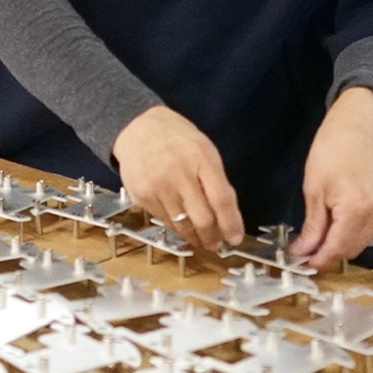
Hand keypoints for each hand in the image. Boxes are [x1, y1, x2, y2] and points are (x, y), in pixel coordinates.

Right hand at [111, 106, 244, 251]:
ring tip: (200, 238)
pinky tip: (180, 223)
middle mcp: (178, 173)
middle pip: (202, 218)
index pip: (220, 199)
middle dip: (212, 237)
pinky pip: (164, 221)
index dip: (231, 223)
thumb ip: (216, 180)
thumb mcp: (204, 150)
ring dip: (194, 237)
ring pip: (182, 225)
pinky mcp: (141, 196)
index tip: (235, 238)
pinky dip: (176, 226)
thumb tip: (228, 215)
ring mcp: (157, 186)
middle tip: (216, 243)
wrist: (137, 128)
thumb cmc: (177, 138)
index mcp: (200, 158)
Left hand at [288, 87, 372, 270]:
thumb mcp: (314, 188)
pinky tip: (348, 215)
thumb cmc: (333, 150)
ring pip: (364, 242)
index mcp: (358, 209)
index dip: (318, 259)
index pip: (337, 249)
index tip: (302, 262)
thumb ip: (313, 226)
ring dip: (344, 240)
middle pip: (351, 249)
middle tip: (309, 245)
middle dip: (329, 250)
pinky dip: (360, 230)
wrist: (361, 127)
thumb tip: (302, 253)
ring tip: (328, 222)